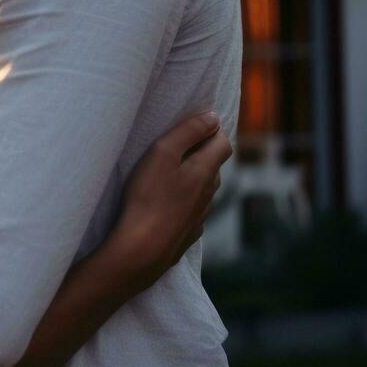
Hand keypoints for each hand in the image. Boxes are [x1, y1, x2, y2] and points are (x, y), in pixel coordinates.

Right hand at [108, 111, 231, 294]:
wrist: (143, 249)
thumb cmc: (149, 196)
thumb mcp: (163, 153)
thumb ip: (188, 132)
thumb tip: (213, 116)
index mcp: (206, 170)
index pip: (223, 144)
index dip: (212, 131)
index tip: (194, 126)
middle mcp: (209, 193)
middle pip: (213, 167)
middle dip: (201, 154)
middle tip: (177, 148)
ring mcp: (200, 216)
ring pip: (203, 191)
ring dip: (192, 180)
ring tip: (167, 176)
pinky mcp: (187, 234)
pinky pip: (191, 212)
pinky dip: (183, 204)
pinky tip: (165, 207)